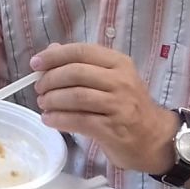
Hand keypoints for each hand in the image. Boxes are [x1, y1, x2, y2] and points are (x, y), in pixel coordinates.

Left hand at [31, 42, 178, 173]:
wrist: (155, 138)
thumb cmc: (127, 105)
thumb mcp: (111, 78)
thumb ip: (83, 64)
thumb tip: (51, 50)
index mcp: (119, 63)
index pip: (81, 51)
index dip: (54, 56)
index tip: (35, 64)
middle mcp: (121, 81)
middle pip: (76, 73)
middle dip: (50, 80)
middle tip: (38, 89)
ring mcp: (119, 105)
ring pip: (76, 97)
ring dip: (53, 100)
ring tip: (43, 104)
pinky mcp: (113, 129)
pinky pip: (79, 121)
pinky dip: (59, 119)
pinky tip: (49, 120)